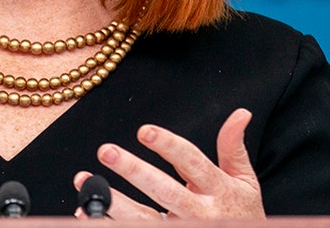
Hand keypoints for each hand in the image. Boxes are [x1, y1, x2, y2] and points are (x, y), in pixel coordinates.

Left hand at [73, 108, 264, 218]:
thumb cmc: (241, 213)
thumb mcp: (244, 180)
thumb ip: (233, 147)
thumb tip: (240, 113)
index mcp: (219, 190)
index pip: (192, 163)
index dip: (169, 146)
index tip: (144, 130)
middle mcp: (200, 213)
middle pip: (164, 191)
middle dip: (134, 171)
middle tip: (107, 151)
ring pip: (145, 220)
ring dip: (113, 203)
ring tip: (86, 182)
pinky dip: (110, 223)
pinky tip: (86, 213)